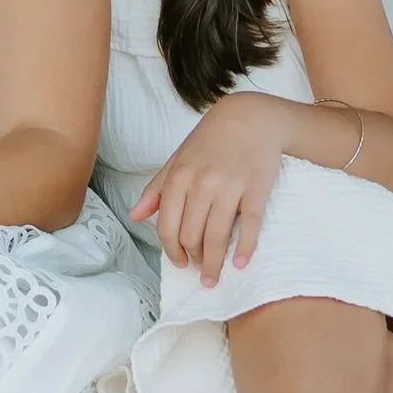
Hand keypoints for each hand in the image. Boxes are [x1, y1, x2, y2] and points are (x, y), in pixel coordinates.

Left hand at [129, 92, 284, 285]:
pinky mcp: (256, 189)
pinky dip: (244, 248)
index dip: (172, 251)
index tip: (180, 264)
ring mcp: (230, 187)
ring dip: (214, 262)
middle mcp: (201, 184)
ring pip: (217, 236)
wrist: (251, 117)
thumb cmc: (211, 140)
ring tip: (214, 275)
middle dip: (194, 259)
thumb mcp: (178, 159)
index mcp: (179, 177)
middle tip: (200, 270)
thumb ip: (157, 189)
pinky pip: (249, 225)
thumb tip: (136, 216)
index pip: (168, 226)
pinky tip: (240, 263)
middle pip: (191, 236)